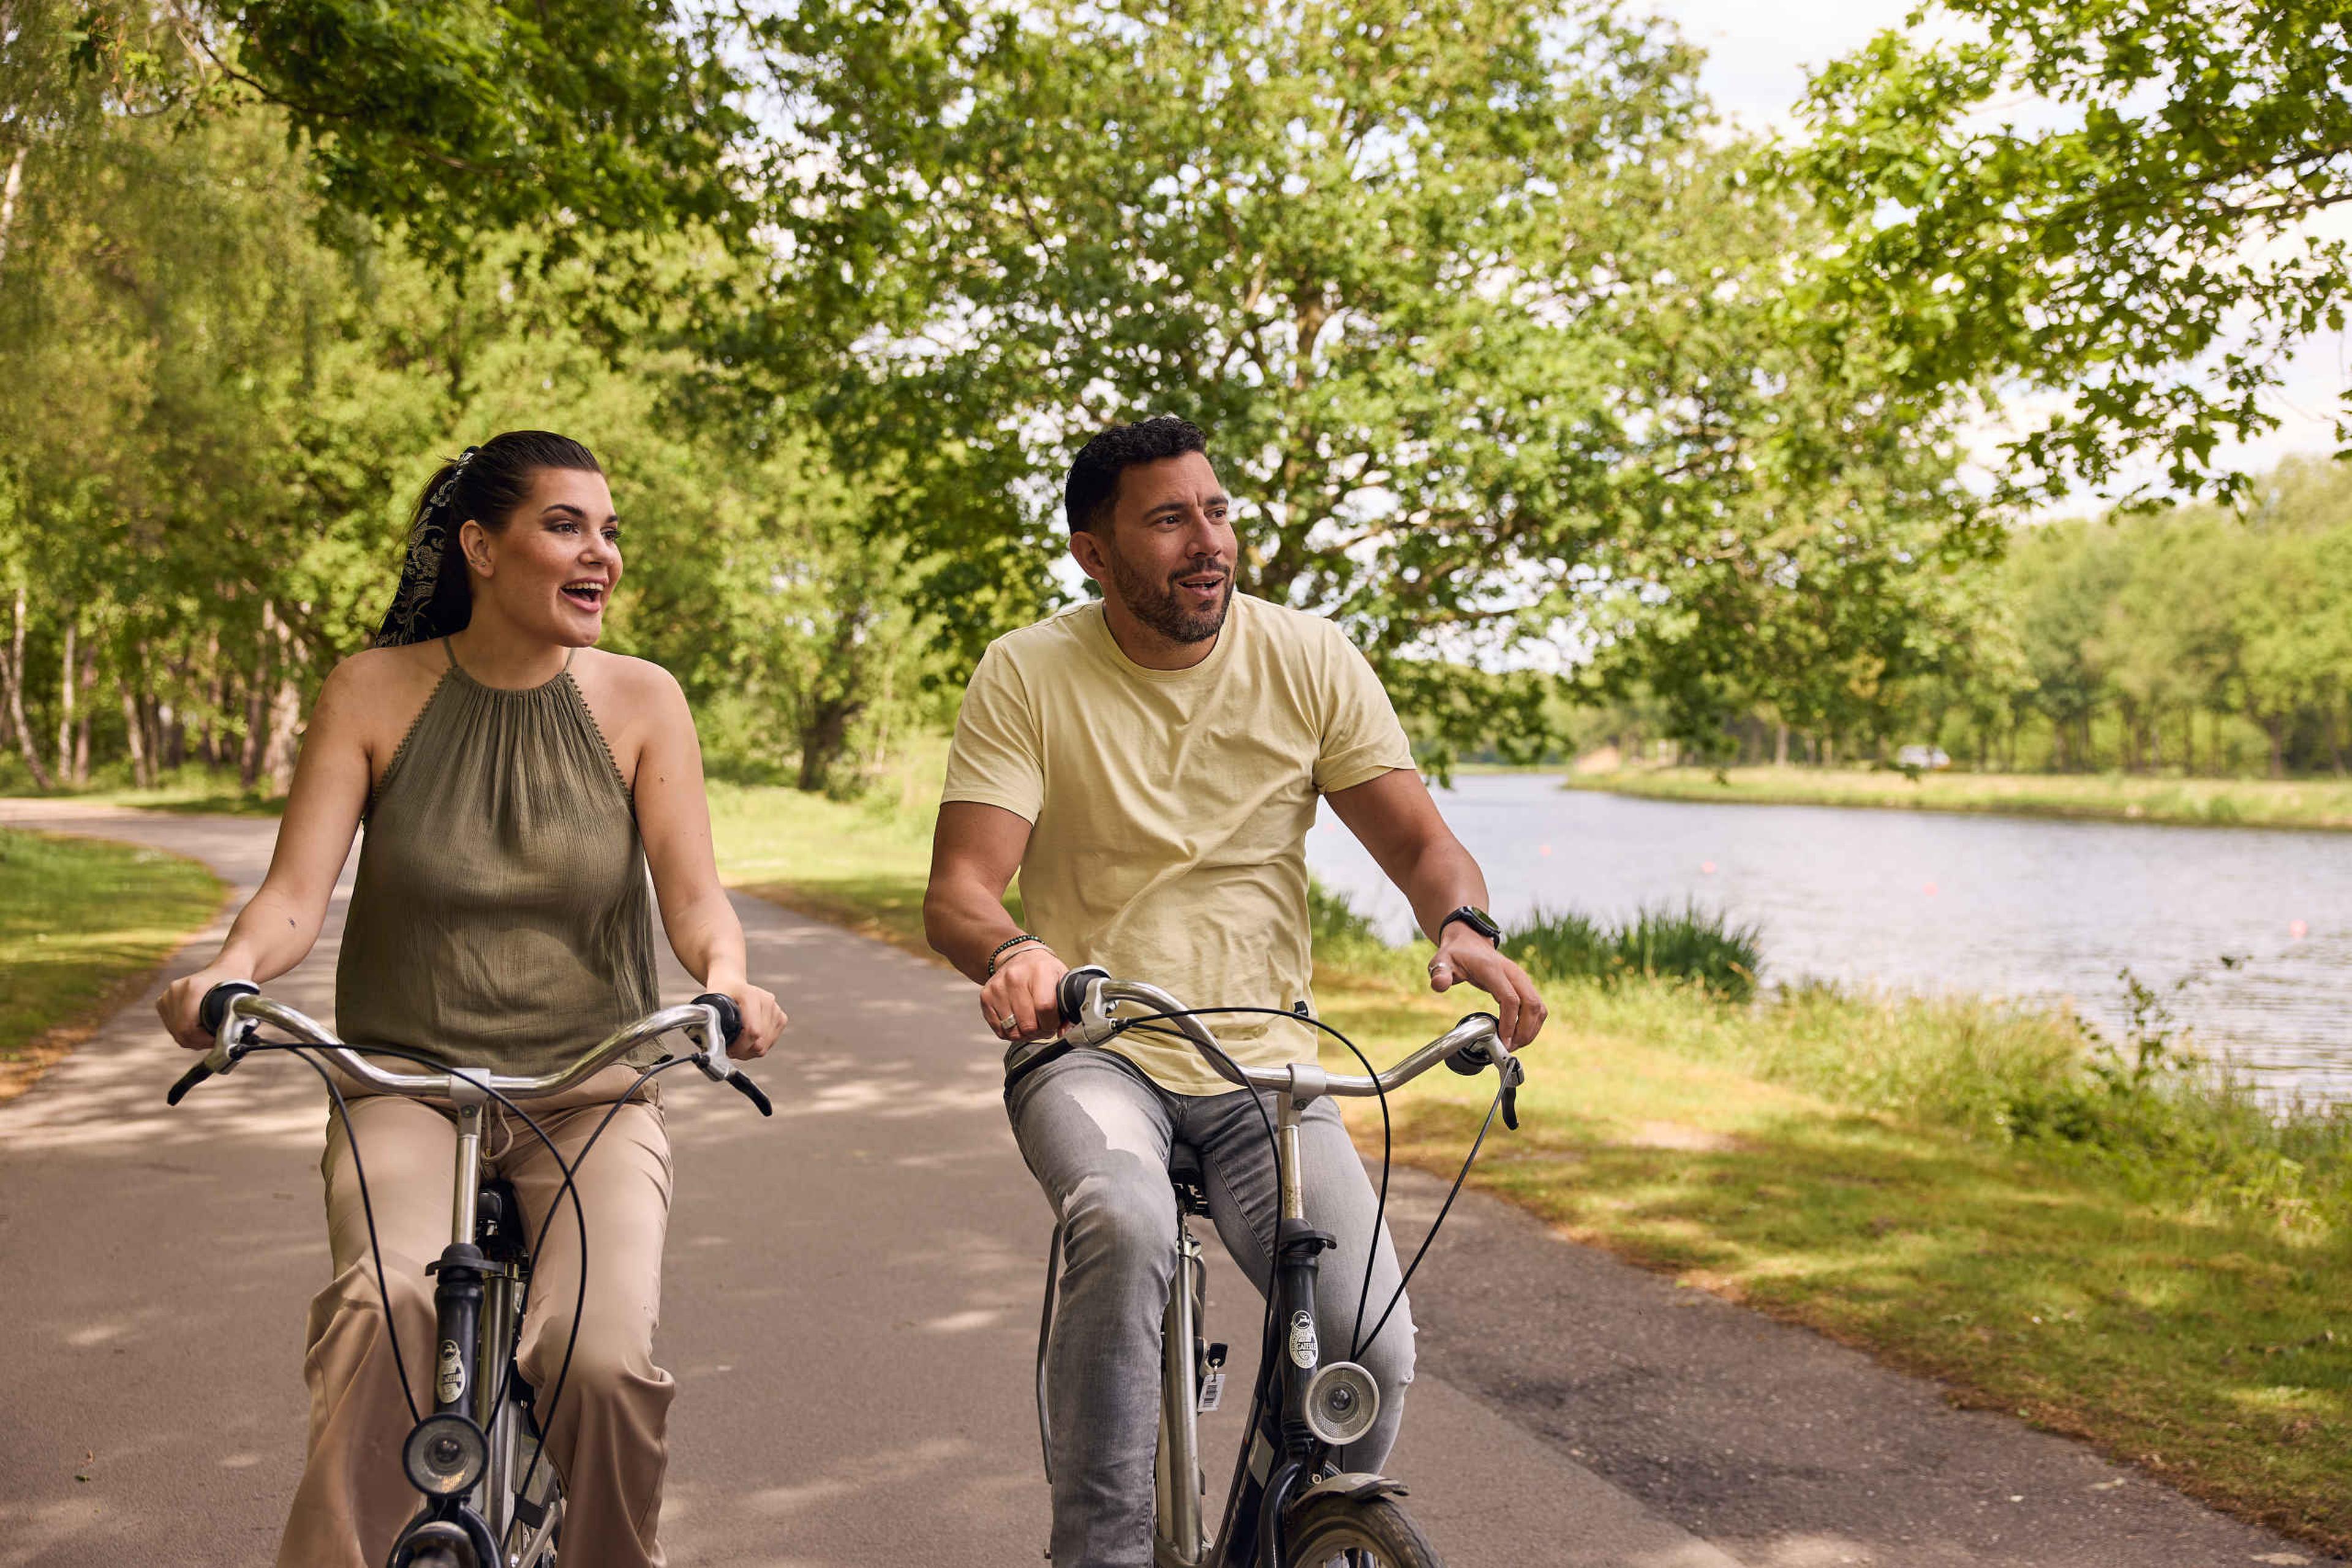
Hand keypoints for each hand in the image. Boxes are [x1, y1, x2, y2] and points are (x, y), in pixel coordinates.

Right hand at [157, 965, 248, 1051]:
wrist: (224, 969)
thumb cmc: (235, 984)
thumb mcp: (238, 1000)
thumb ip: (231, 1019)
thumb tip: (228, 1041)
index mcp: (192, 989)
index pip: (186, 1027)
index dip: (201, 1040)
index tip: (216, 1040)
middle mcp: (175, 991)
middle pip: (179, 1031)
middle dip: (198, 1041)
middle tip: (214, 1040)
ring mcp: (167, 995)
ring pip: (175, 1030)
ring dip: (191, 1038)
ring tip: (208, 1035)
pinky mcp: (162, 1001)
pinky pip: (171, 1025)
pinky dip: (184, 1032)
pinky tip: (198, 1029)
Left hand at [718, 983, 787, 1060]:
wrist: (733, 984)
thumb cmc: (722, 995)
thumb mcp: (711, 1004)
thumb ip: (712, 1021)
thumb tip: (714, 1041)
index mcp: (751, 996)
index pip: (753, 1031)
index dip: (739, 1047)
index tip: (727, 1049)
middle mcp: (768, 1002)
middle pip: (760, 1042)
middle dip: (742, 1051)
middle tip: (730, 1047)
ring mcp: (776, 1010)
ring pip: (765, 1046)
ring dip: (749, 1050)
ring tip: (737, 1042)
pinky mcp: (781, 1018)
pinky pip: (770, 1043)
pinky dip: (757, 1046)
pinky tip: (748, 1039)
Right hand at [979, 943, 1067, 1042]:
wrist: (1019, 956)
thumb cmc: (1043, 970)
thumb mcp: (1061, 979)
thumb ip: (1067, 1005)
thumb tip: (1063, 1031)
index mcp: (1039, 971)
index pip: (1045, 1007)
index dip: (1051, 1023)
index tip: (1054, 1023)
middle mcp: (1015, 977)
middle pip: (1028, 1023)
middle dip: (1039, 1031)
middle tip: (1043, 1025)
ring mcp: (998, 988)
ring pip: (1013, 1031)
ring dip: (1025, 1034)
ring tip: (1031, 1023)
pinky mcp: (986, 997)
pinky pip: (999, 1030)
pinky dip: (1011, 1032)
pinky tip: (1018, 1022)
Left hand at [1428, 934, 1546, 1048]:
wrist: (1469, 941)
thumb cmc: (1456, 954)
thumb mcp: (1442, 962)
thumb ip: (1440, 974)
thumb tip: (1439, 985)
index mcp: (1493, 970)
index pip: (1510, 999)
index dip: (1510, 1023)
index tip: (1502, 1041)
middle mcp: (1513, 973)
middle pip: (1531, 1004)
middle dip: (1524, 1031)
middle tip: (1508, 1049)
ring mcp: (1521, 978)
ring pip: (1539, 1007)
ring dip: (1530, 1030)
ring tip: (1513, 1045)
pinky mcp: (1524, 985)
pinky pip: (1537, 1006)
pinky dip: (1532, 1024)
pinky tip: (1518, 1035)